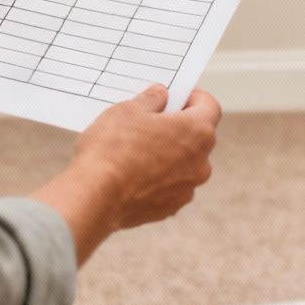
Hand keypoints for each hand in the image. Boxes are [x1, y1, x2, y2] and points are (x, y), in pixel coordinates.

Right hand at [70, 86, 221, 228]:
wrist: (95, 197)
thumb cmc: (113, 149)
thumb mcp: (128, 109)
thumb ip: (151, 99)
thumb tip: (161, 96)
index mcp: (197, 132)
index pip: (209, 107)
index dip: (193, 98)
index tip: (176, 97)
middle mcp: (200, 163)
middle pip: (197, 137)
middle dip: (178, 127)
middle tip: (151, 121)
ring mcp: (187, 189)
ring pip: (184, 164)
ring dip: (168, 155)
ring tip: (137, 150)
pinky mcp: (170, 208)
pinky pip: (170, 186)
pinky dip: (157, 179)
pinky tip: (133, 174)